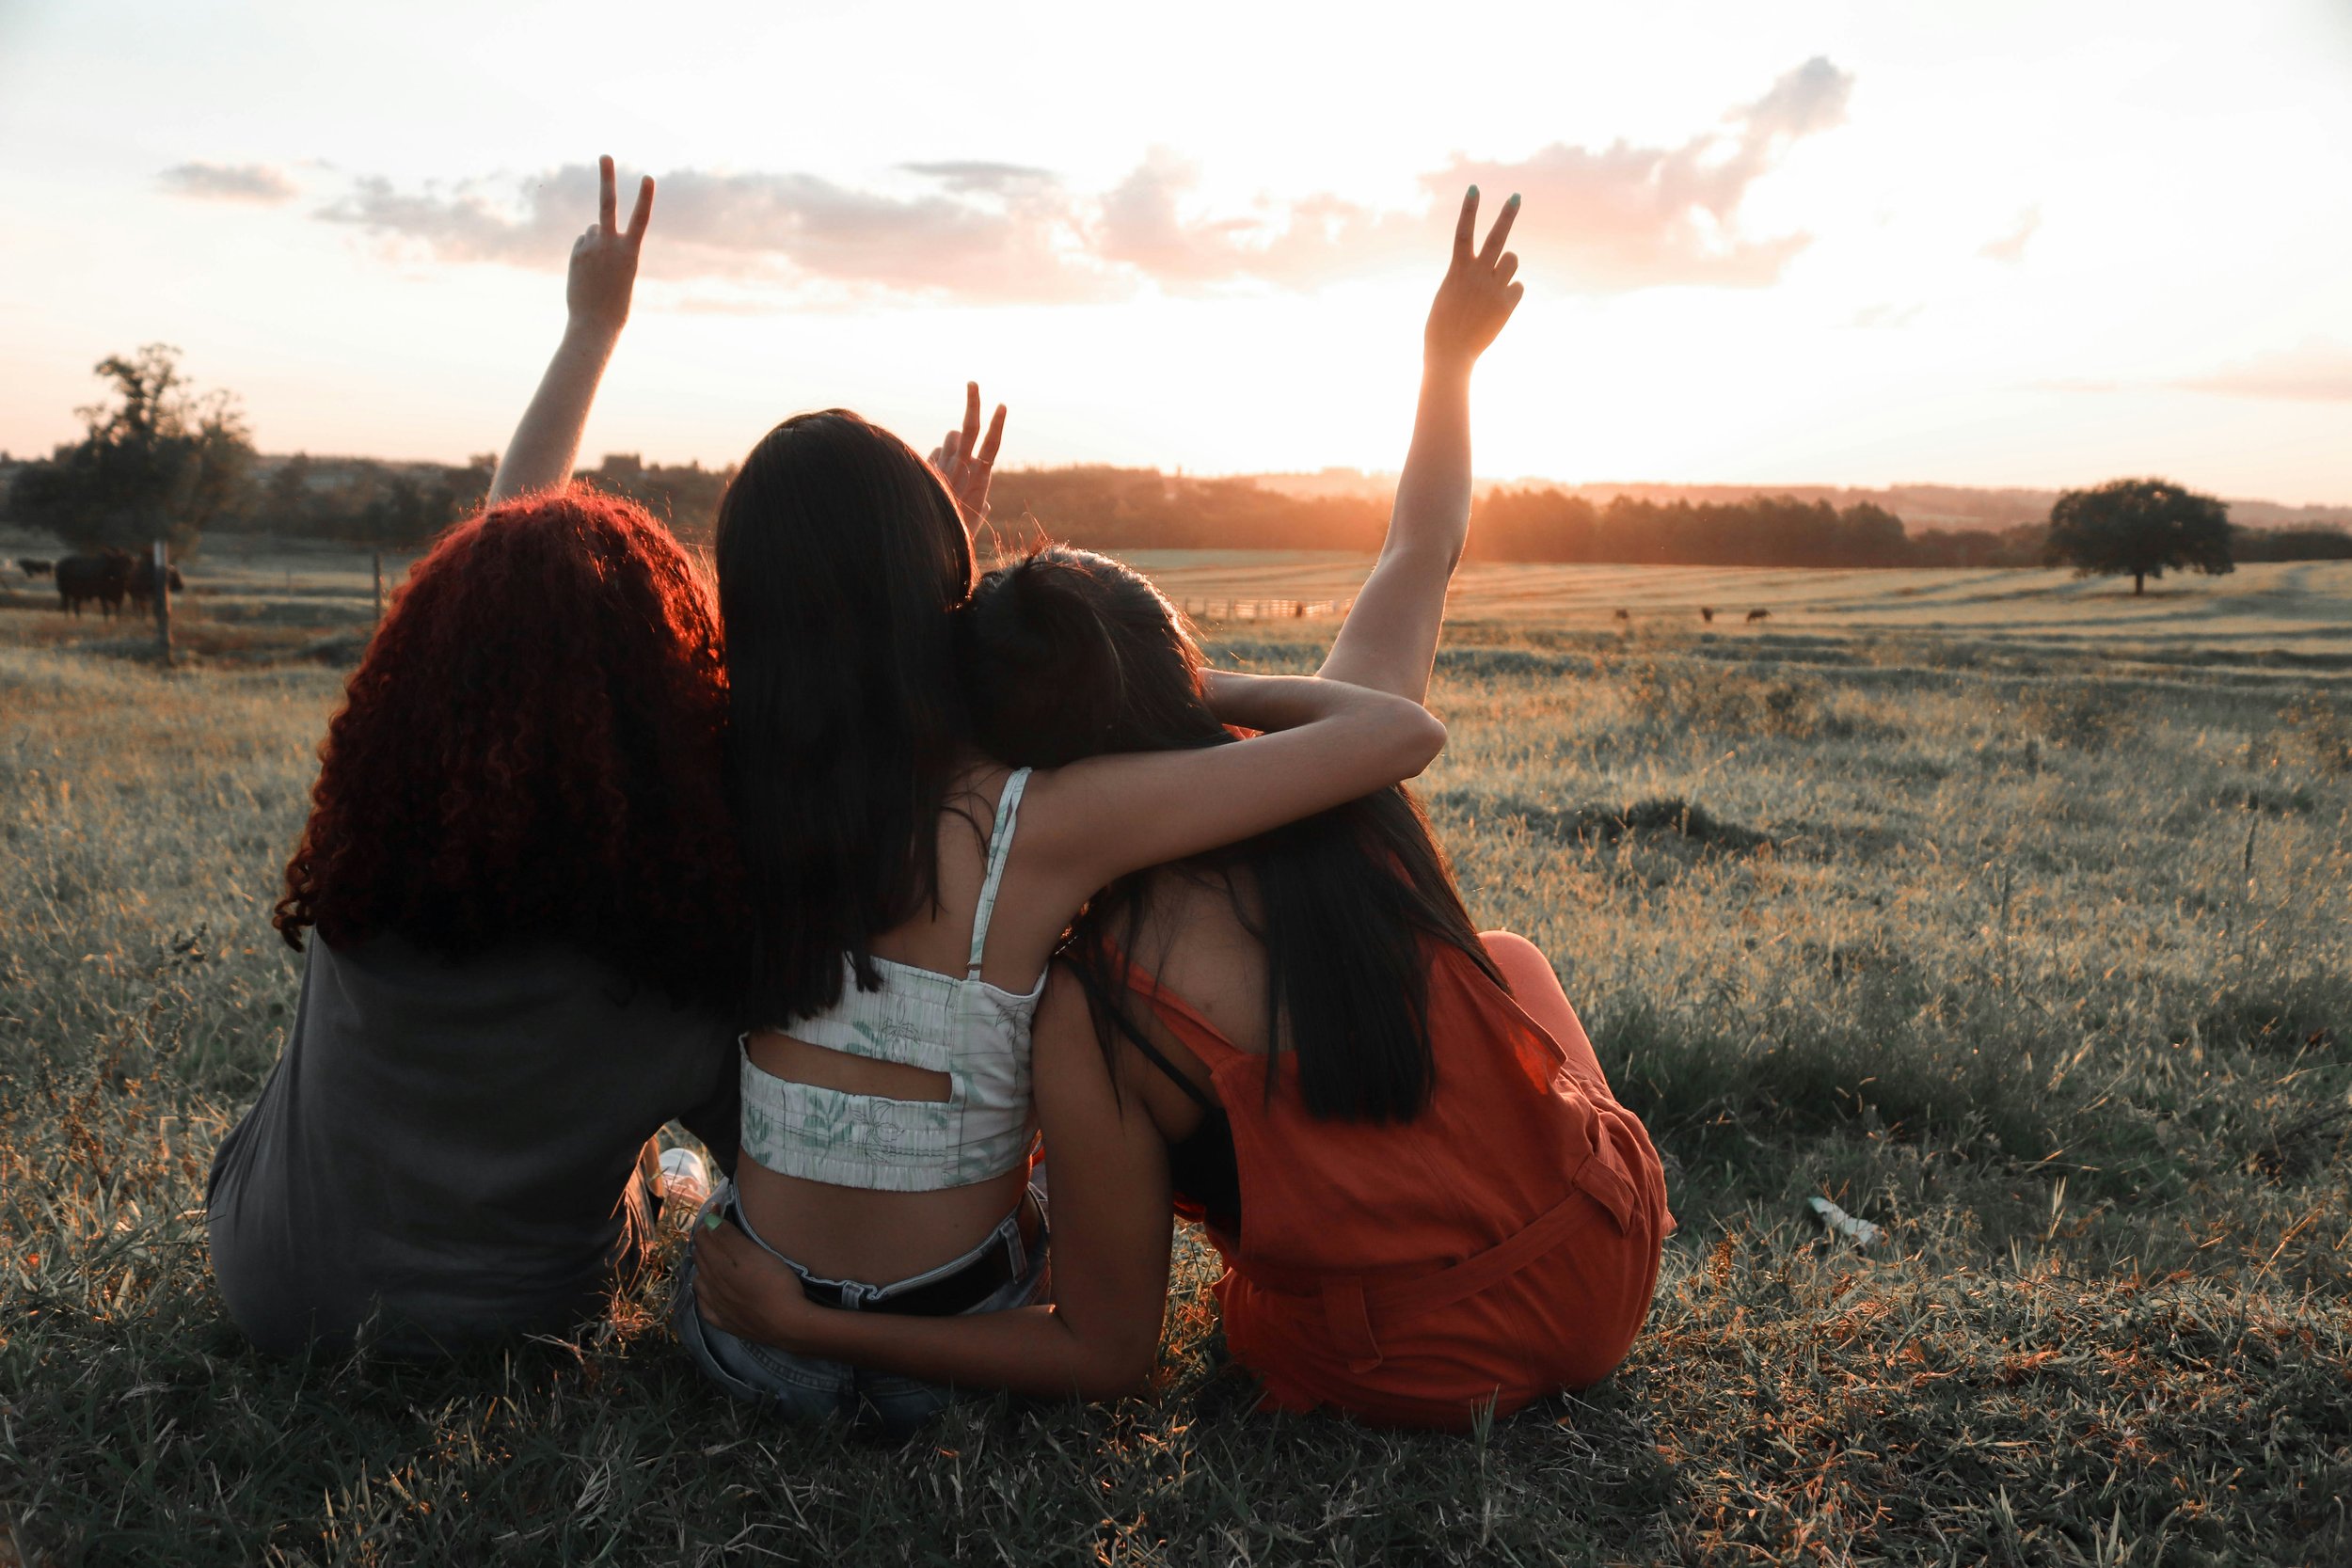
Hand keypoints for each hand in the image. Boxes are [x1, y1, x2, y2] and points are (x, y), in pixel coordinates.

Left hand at [567, 155, 653, 338]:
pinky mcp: (577, 253)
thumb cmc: (616, 305)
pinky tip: (588, 272)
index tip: (648, 177)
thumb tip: (590, 228)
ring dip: (596, 241)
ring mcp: (590, 247)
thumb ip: (611, 247)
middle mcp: (609, 244)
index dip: (645, 197)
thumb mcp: (622, 273)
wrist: (595, 324)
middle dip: (607, 177)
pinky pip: (583, 243)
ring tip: (600, 269)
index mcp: (630, 252)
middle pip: (607, 203)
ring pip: (593, 230)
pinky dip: (586, 252)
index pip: (641, 219)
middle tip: (605, 156)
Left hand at [691, 1212, 823, 1350]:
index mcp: (717, 1265)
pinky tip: (709, 1292)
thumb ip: (728, 1237)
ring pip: (700, 1281)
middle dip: (705, 1240)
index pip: (704, 1237)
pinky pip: (705, 1307)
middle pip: (700, 1257)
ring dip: (702, 1266)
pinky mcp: (726, 1323)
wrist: (788, 1323)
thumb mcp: (753, 1253)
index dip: (709, 1220)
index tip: (718, 1208)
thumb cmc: (774, 1282)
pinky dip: (704, 1295)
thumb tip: (708, 1220)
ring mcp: (717, 1306)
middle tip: (716, 1227)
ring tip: (711, 1257)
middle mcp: (710, 1285)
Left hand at [927, 382, 1007, 529]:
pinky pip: (936, 453)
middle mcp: (962, 468)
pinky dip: (939, 457)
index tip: (1001, 405)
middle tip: (972, 383)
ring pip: (952, 437)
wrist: (929, 538)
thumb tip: (986, 505)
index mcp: (980, 478)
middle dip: (973, 403)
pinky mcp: (929, 469)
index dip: (997, 424)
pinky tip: (936, 477)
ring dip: (955, 440)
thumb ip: (982, 509)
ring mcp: (943, 467)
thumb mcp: (974, 521)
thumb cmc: (957, 532)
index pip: (991, 444)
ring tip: (953, 463)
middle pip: (970, 427)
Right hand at [1423, 187, 1522, 374]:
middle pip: (1497, 238)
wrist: (1450, 354)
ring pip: (1513, 260)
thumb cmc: (1442, 327)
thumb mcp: (1449, 294)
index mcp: (1458, 270)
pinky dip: (1512, 293)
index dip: (1469, 209)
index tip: (1474, 188)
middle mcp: (1477, 274)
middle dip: (1507, 215)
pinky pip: (1518, 287)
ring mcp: (1493, 288)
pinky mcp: (1506, 304)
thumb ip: (1468, 277)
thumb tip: (1493, 271)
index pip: (1463, 232)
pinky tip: (1499, 307)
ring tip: (1495, 282)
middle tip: (1516, 197)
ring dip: (1508, 265)